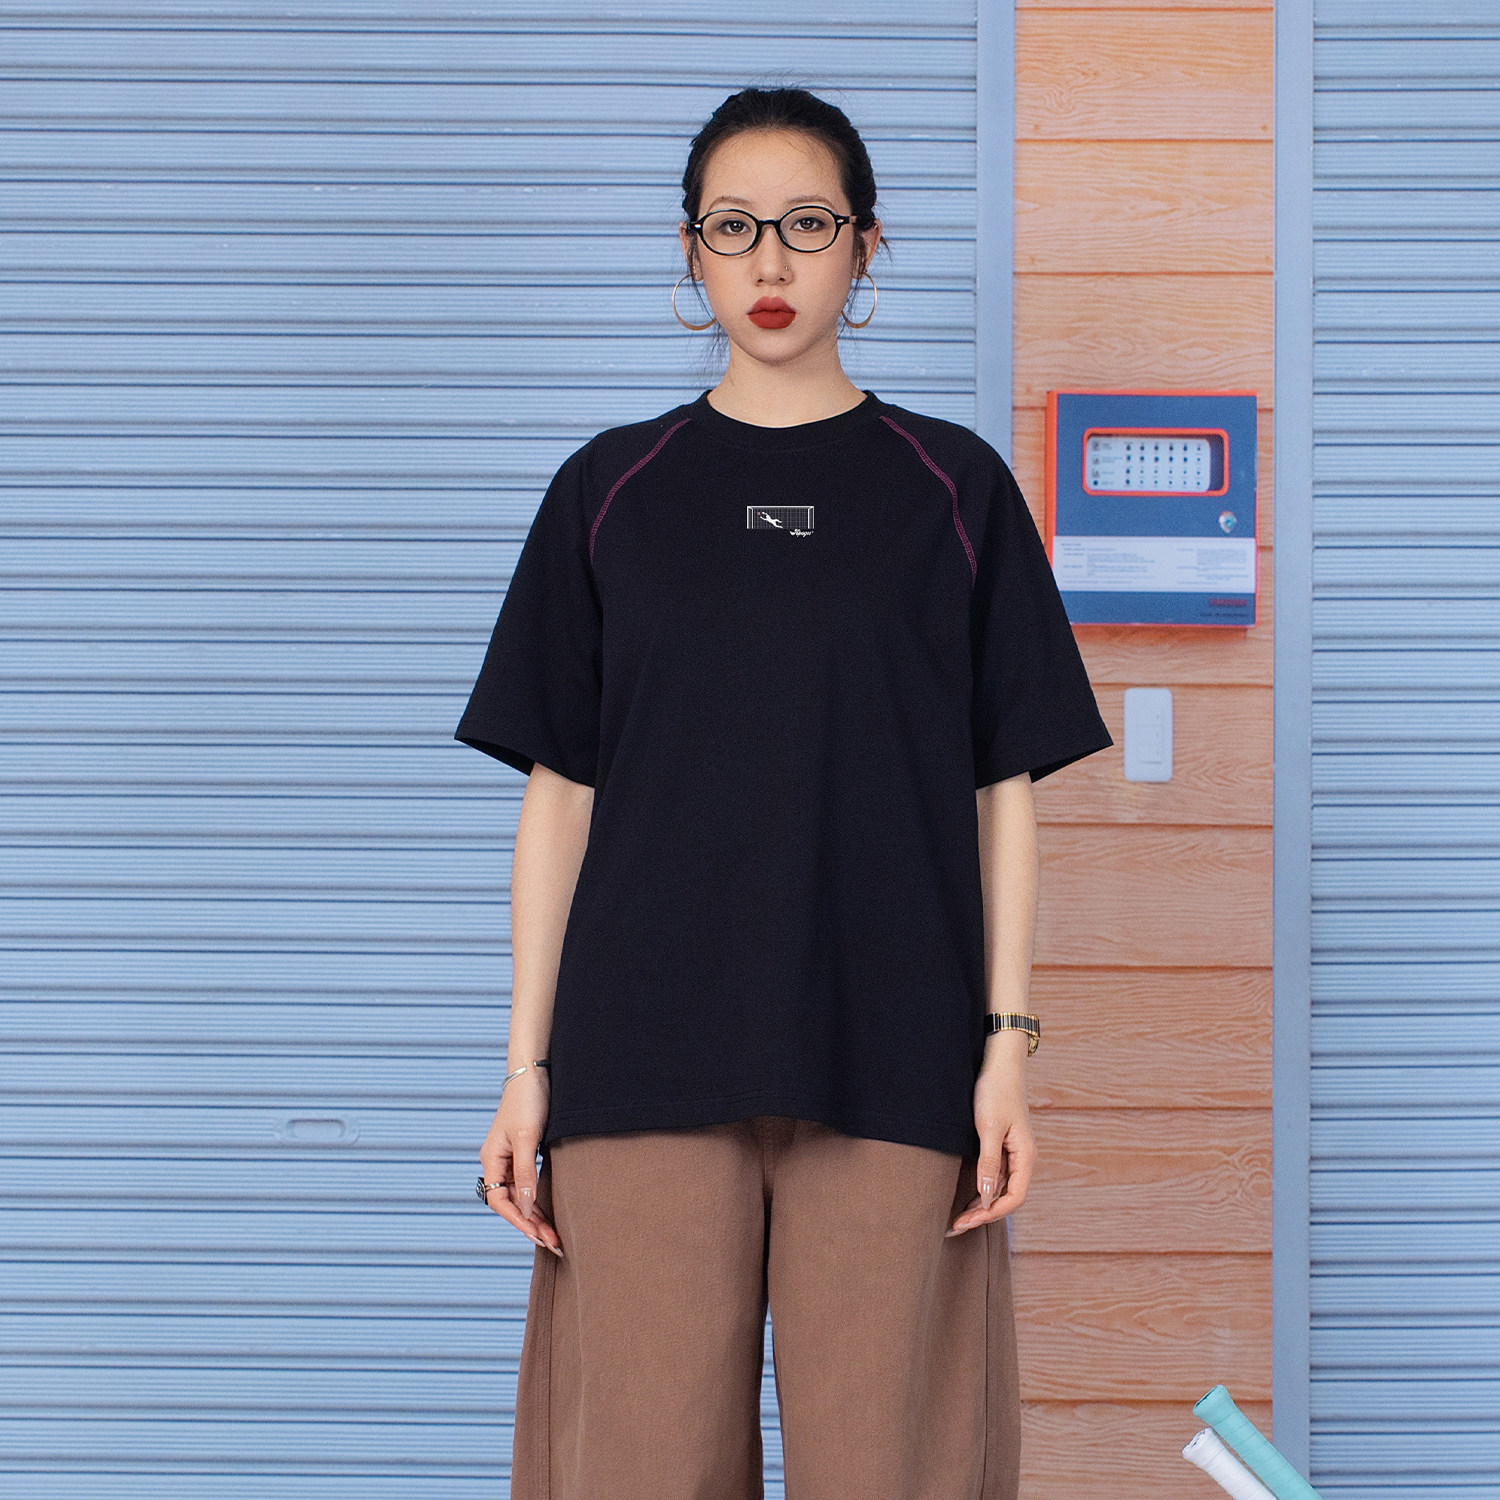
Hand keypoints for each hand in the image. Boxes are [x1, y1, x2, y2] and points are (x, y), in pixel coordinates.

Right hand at [478, 1068, 563, 1255]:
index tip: (538, 1235)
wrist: (536, 1071)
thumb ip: (525, 1172)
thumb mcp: (527, 1137)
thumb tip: (526, 1206)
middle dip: (531, 1224)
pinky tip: (551, 1212)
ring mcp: (511, 1158)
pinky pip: (529, 1184)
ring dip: (537, 1216)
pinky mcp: (526, 1152)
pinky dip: (539, 1199)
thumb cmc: (528, 1100)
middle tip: (554, 1243)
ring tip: (555, 1236)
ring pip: (522, 1196)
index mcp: (491, 1159)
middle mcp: (498, 1161)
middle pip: (512, 1202)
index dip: (518, 1220)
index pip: (500, 1200)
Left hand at [946, 1032, 1036, 1235]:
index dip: (990, 1214)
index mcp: (1025, 1157)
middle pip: (1006, 1197)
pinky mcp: (1002, 1145)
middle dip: (982, 1214)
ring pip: (999, 1188)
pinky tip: (966, 1196)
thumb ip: (988, 1163)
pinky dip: (981, 1189)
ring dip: (981, 1204)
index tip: (966, 1220)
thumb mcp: (989, 1128)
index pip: (1013, 1198)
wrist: (999, 1063)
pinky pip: (994, 1175)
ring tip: (958, 1217)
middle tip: (955, 1226)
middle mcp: (1022, 1159)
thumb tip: (985, 1197)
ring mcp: (1013, 1153)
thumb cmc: (996, 1092)